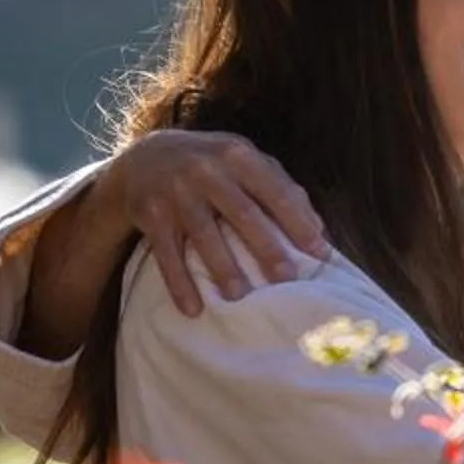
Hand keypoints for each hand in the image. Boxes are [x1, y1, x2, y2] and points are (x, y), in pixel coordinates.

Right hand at [104, 129, 326, 312]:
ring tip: (240, 297)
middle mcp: (207, 169)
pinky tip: (192, 308)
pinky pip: (167, 253)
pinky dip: (179, 282)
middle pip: (242, 213)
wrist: (144, 157)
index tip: (320, 254)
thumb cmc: (210, 164)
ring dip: (223, 268)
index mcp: (237, 154)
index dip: (298, 223)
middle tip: (287, 280)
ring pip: (204, 234)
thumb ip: (279, 187)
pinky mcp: (150, 213)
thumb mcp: (243, 162)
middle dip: (267, 248)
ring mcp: (176, 191)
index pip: (274, 191)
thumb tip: (319, 229)